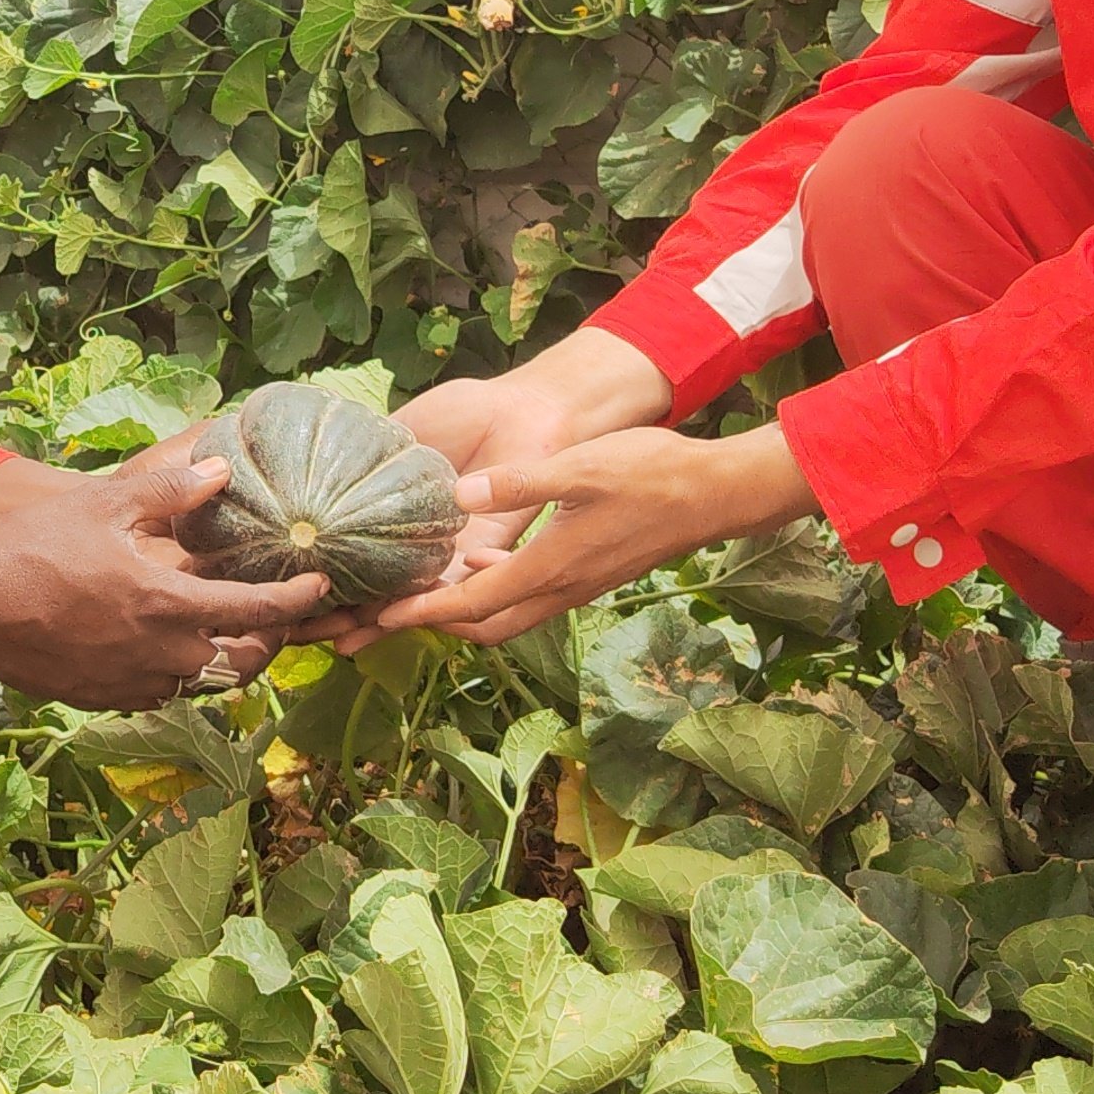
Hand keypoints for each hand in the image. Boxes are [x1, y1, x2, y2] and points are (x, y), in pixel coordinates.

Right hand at [0, 444, 326, 710]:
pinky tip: (164, 645)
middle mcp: (160, 654)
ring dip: (219, 657)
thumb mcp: (103, 504)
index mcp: (167, 605)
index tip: (320, 588)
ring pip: (200, 680)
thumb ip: (169, 491)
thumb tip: (219, 471)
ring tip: (222, 627)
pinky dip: (176, 671)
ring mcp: (132, 683)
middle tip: (275, 615)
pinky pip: (159, 692)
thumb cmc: (33, 550)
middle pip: (241, 662)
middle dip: (268, 641)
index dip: (298, 602)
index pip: (257, 613)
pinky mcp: (104, 699)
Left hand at [365, 332, 675, 640]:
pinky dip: (496, 590)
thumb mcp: (580, 467)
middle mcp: (561, 588)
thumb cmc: (651, 474)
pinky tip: (482, 559)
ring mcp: (577, 586)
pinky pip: (530, 598)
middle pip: (485, 626)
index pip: (472, 603)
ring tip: (425, 588)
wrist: (713, 494)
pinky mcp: (589, 576)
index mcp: (550, 567)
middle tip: (392, 612)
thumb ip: (518, 482)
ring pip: (509, 617)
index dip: (423, 611)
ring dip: (466, 610)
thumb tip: (459, 495)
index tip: (380, 616)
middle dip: (436, 623)